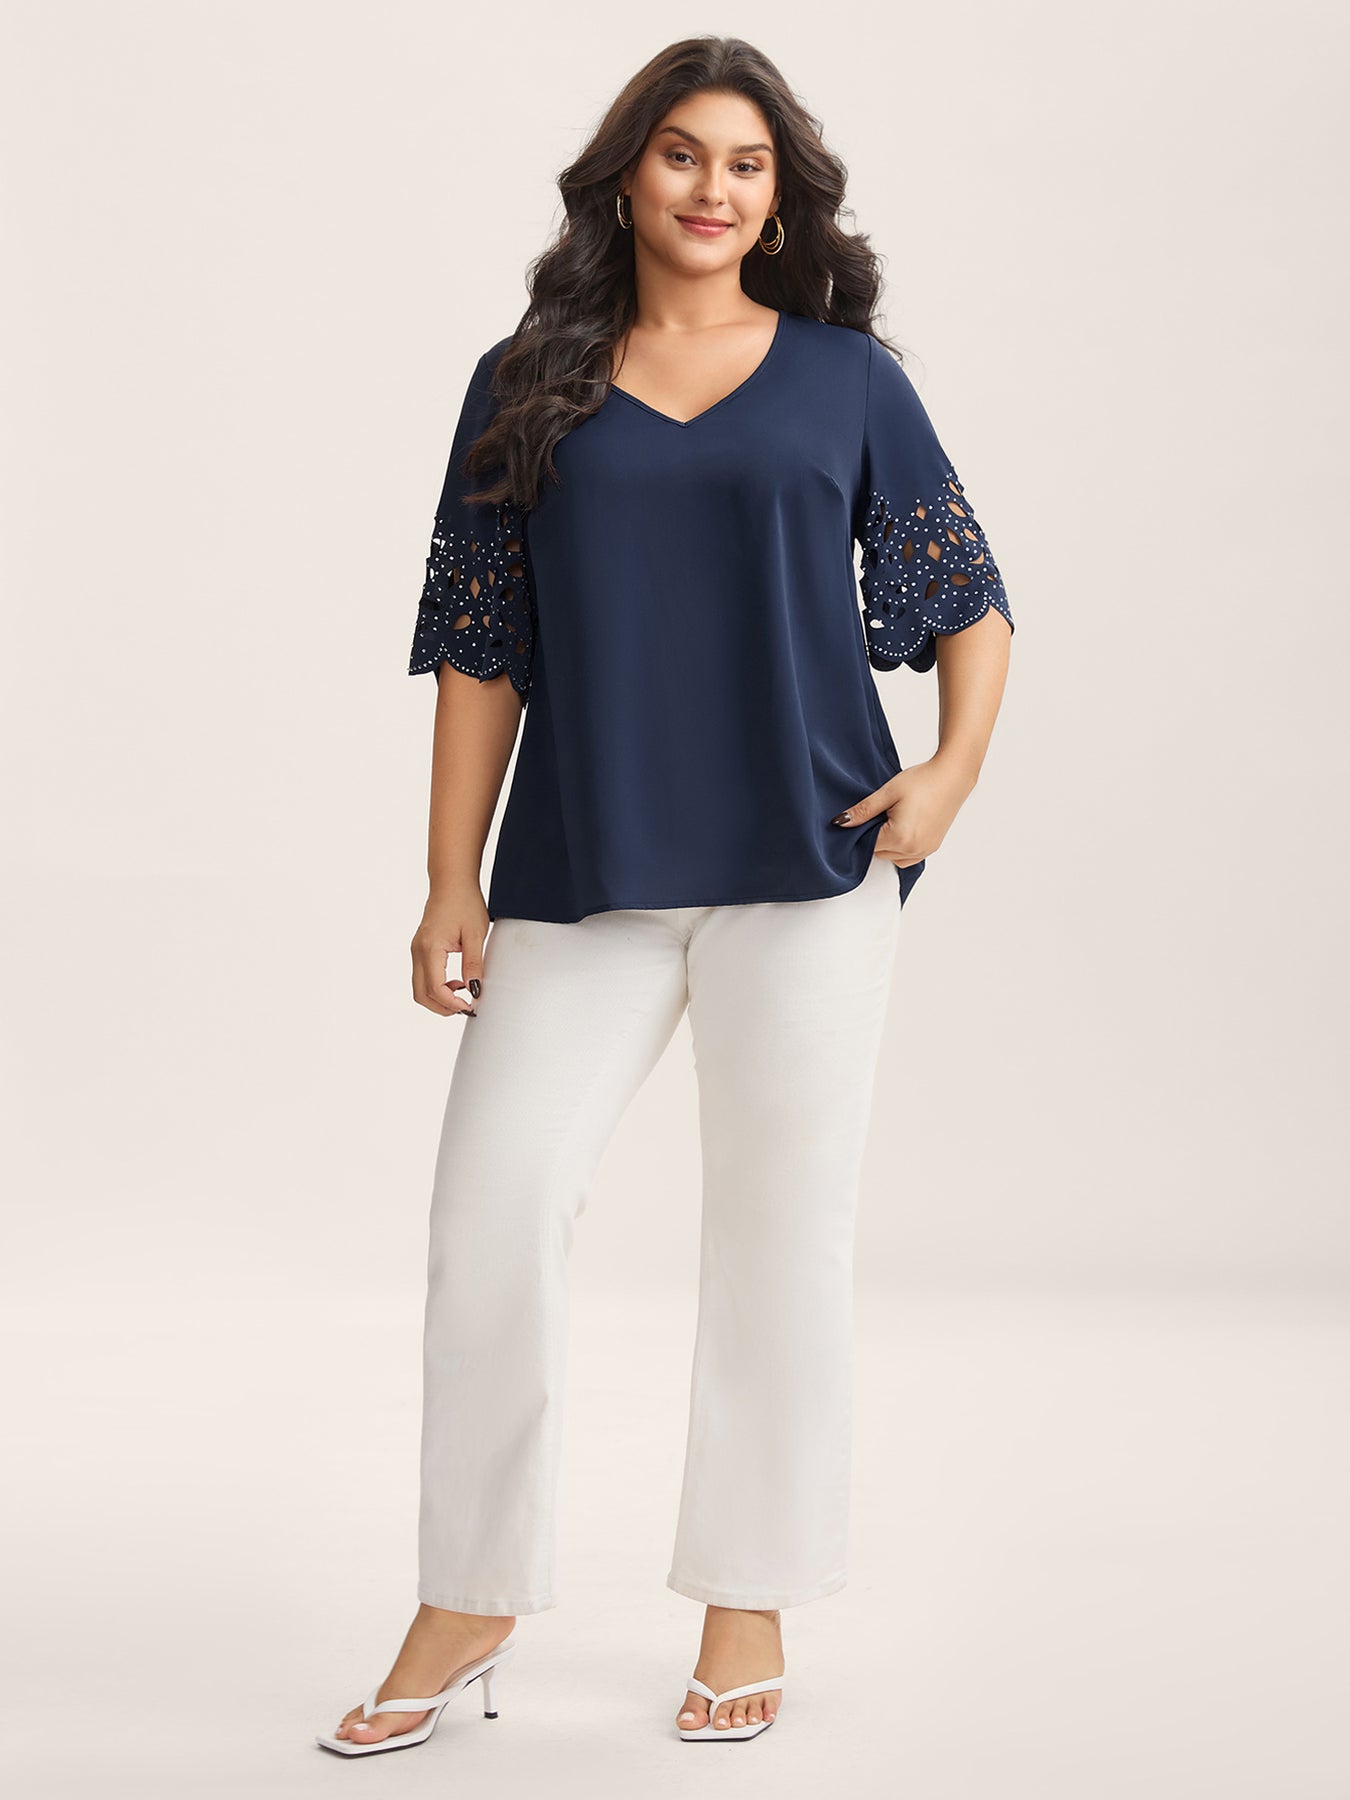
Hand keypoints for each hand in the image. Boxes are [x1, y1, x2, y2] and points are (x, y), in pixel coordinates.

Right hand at [411, 882, 489, 1016]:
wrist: (451, 883)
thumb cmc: (464, 903)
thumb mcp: (476, 935)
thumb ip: (474, 964)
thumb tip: (475, 990)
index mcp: (430, 948)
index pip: (435, 988)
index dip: (452, 1003)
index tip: (470, 1006)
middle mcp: (418, 951)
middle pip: (421, 994)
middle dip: (442, 1007)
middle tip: (466, 1007)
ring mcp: (416, 951)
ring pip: (419, 988)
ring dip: (438, 998)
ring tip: (462, 993)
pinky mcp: (420, 950)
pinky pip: (422, 977)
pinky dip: (436, 987)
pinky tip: (456, 982)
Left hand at [831, 756, 975, 867]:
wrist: (952, 775)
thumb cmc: (923, 780)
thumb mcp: (887, 793)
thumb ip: (863, 811)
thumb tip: (841, 822)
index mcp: (900, 838)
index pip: (868, 846)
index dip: (862, 832)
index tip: (865, 817)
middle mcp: (914, 850)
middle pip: (880, 854)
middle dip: (875, 838)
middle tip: (880, 814)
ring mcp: (925, 850)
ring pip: (894, 858)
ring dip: (888, 845)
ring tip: (893, 819)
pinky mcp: (933, 847)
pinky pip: (909, 858)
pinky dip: (902, 848)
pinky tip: (903, 827)